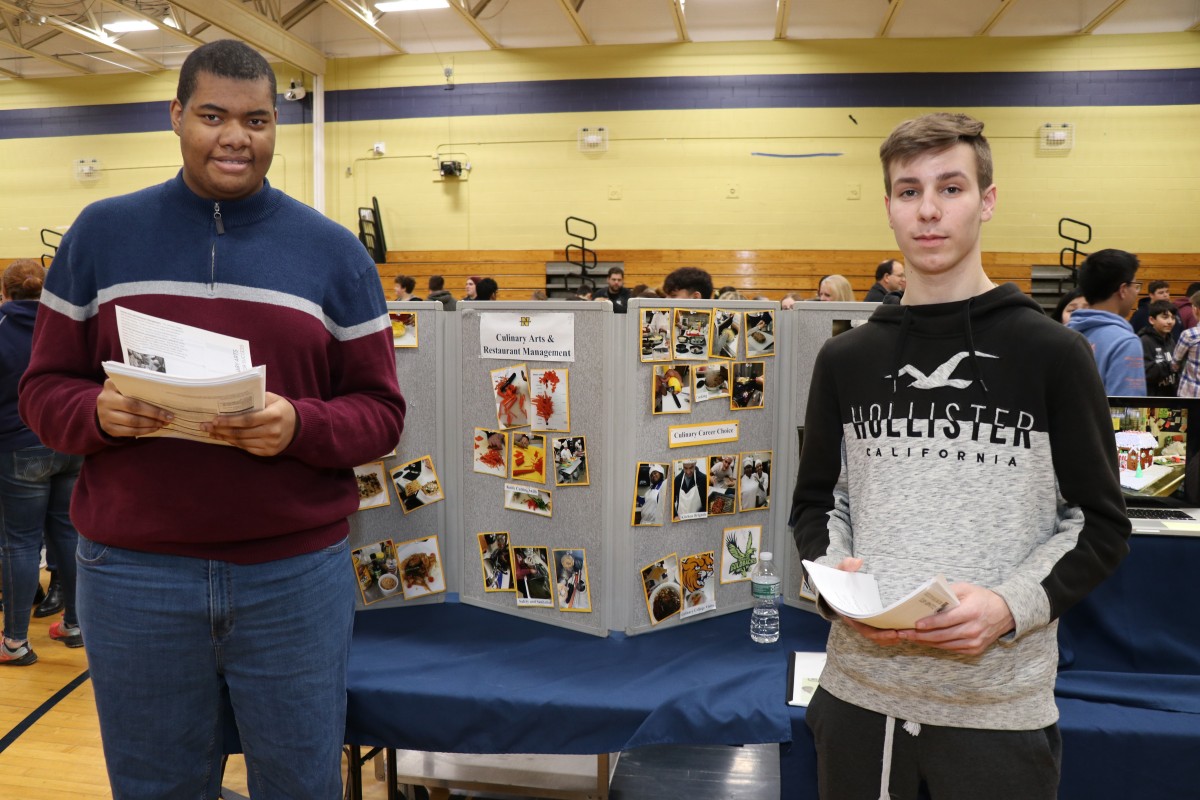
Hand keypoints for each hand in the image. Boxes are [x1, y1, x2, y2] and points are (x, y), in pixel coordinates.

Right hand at [96, 379, 172, 437]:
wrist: (104, 409)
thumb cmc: (121, 395)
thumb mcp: (126, 387)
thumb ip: (139, 386)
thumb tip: (164, 391)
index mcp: (111, 385)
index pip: (131, 388)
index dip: (149, 395)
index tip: (165, 398)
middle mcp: (105, 399)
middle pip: (133, 406)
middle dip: (154, 413)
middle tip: (169, 416)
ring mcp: (105, 415)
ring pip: (132, 421)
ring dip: (151, 423)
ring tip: (163, 423)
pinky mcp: (108, 428)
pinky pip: (129, 431)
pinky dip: (144, 431)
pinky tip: (154, 428)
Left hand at [202, 392, 296, 456]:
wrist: (300, 427)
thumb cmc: (282, 409)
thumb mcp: (273, 399)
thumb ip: (256, 398)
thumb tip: (232, 398)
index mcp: (273, 415)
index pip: (247, 420)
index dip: (229, 420)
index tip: (214, 419)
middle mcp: (273, 431)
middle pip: (241, 433)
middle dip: (221, 430)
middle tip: (205, 427)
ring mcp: (271, 444)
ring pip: (242, 442)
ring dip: (224, 437)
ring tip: (211, 432)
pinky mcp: (269, 452)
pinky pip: (247, 448)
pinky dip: (234, 443)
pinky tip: (225, 438)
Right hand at [830, 558, 908, 647]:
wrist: (831, 583)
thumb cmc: (836, 578)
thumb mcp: (839, 570)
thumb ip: (847, 565)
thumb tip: (858, 562)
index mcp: (849, 613)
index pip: (865, 629)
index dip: (879, 634)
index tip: (893, 632)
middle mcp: (856, 620)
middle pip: (873, 635)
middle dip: (888, 637)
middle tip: (904, 634)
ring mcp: (862, 620)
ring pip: (877, 636)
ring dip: (890, 638)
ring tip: (906, 634)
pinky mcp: (868, 618)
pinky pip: (878, 630)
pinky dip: (889, 633)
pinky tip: (901, 629)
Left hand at [894, 583, 1014, 655]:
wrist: (1005, 613)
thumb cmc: (981, 598)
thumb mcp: (966, 588)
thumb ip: (947, 592)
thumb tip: (926, 595)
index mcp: (971, 612)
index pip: (947, 620)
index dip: (930, 623)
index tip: (915, 624)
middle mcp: (973, 629)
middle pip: (942, 635)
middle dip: (920, 635)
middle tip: (904, 633)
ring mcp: (974, 642)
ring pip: (945, 644)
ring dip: (925, 642)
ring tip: (910, 637)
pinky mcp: (974, 649)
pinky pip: (951, 649)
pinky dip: (937, 645)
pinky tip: (925, 641)